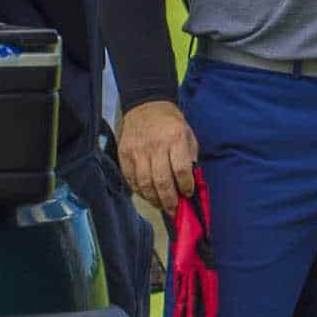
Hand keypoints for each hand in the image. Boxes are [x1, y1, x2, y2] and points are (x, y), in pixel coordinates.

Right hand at [117, 99, 199, 216]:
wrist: (147, 106)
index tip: (188, 193)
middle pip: (162, 180)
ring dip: (154, 199)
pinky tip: (147, 194)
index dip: (186, 186)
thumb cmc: (171, 124)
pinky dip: (139, 191)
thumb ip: (190, 158)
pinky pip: (131, 179)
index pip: (181, 170)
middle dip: (169, 200)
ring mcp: (138, 151)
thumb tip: (192, 183)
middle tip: (174, 210)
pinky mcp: (124, 154)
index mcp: (175, 139)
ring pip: (144, 183)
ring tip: (161, 205)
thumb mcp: (188, 136)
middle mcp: (155, 146)